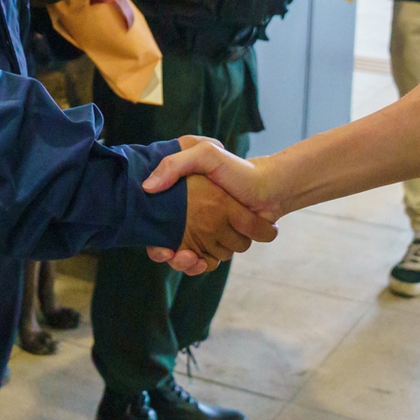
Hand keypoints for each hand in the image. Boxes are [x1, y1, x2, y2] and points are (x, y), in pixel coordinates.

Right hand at [144, 136, 282, 272]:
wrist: (271, 187)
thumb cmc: (238, 169)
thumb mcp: (206, 155)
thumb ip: (175, 164)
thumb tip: (148, 187)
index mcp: (178, 196)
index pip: (153, 222)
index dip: (154, 239)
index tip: (161, 247)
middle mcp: (188, 215)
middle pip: (168, 245)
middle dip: (172, 256)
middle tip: (179, 255)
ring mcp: (204, 231)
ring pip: (187, 256)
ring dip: (188, 262)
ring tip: (194, 258)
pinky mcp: (219, 243)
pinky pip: (206, 261)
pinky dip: (204, 265)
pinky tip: (205, 262)